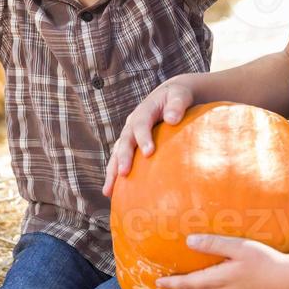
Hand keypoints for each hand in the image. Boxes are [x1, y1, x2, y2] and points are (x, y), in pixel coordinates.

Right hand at [103, 81, 193, 196]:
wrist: (169, 96)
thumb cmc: (177, 97)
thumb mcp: (180, 95)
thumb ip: (177, 104)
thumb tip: (172, 119)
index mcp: (144, 110)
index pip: (141, 124)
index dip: (143, 138)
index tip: (149, 153)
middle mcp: (132, 124)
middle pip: (125, 140)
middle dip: (123, 157)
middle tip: (124, 173)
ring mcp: (129, 135)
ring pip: (117, 153)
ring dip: (112, 171)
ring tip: (108, 190)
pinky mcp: (131, 146)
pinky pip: (120, 160)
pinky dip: (115, 175)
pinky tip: (113, 193)